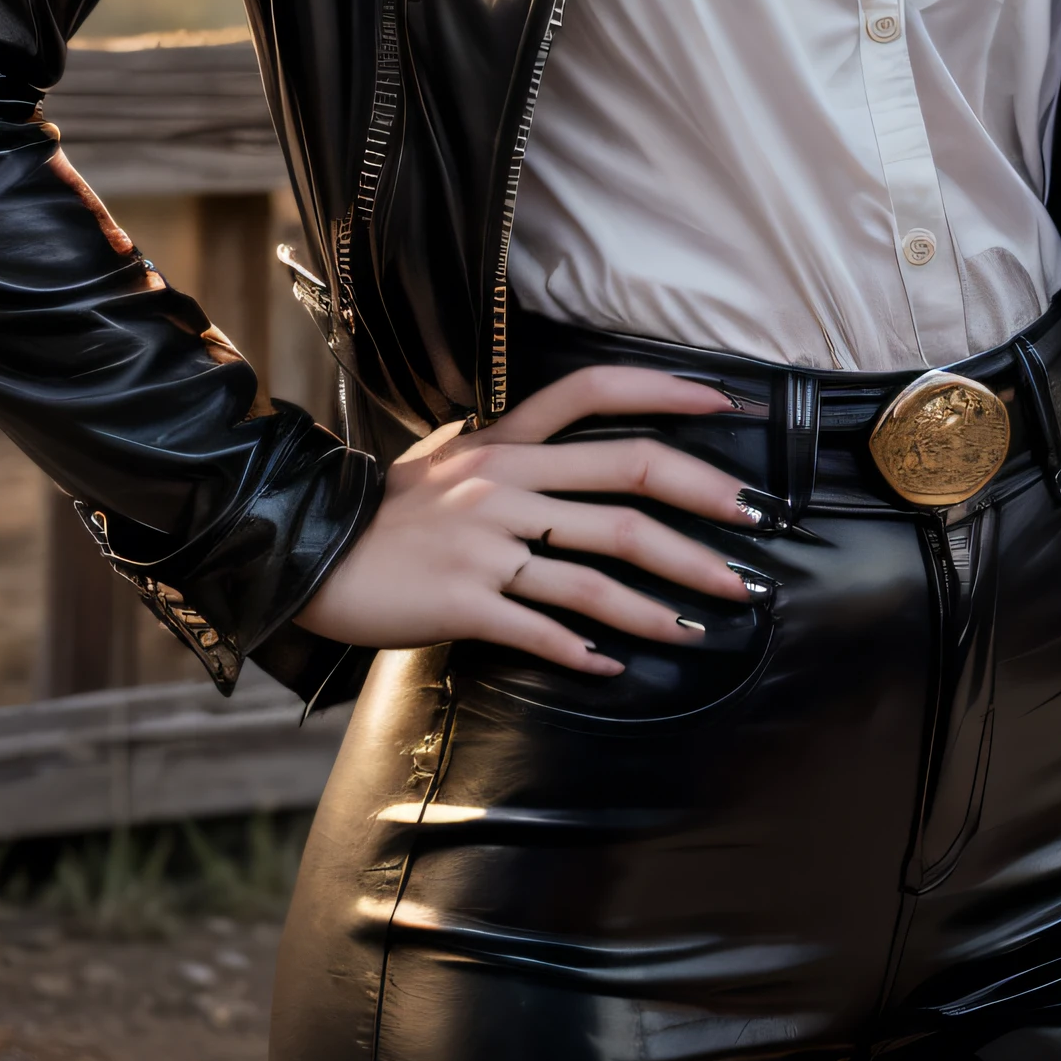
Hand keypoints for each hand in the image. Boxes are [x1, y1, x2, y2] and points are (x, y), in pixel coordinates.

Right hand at [296, 364, 759, 674]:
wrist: (304, 555)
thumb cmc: (382, 515)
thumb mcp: (445, 461)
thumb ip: (506, 451)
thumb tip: (564, 449)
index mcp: (502, 443)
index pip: (594, 394)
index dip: (666, 395)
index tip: (727, 411)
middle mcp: (503, 482)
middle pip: (629, 482)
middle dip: (705, 509)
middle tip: (756, 534)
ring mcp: (487, 543)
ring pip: (600, 570)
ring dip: (664, 600)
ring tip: (707, 621)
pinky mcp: (467, 601)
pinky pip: (545, 627)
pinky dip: (589, 650)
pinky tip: (617, 665)